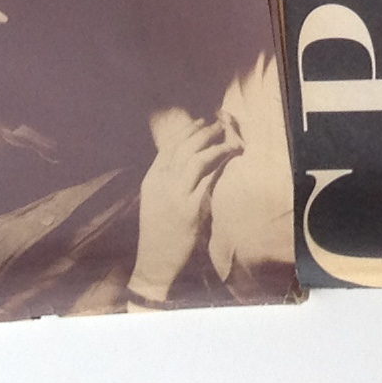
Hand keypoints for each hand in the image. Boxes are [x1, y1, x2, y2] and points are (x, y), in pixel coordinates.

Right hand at [127, 109, 240, 303]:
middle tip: (218, 126)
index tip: (201, 121)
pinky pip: (208, 180)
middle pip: (185, 148)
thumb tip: (183, 158)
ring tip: (228, 141)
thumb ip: (164, 178)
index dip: (187, 130)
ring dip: (215, 146)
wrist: (154, 261)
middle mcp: (162, 184)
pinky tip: (229, 160)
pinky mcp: (190, 210)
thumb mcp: (153, 199)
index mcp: (152, 179)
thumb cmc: (157, 231)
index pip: (169, 146)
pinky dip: (220, 166)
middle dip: (204, 132)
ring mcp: (175, 196)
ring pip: (197, 159)